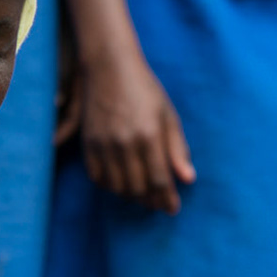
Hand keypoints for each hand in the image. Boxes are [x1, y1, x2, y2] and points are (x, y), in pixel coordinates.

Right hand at [74, 52, 194, 214]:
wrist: (109, 67)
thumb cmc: (145, 90)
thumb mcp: (168, 115)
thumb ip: (178, 148)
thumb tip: (188, 179)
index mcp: (149, 135)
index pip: (160, 180)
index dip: (167, 199)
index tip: (173, 209)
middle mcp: (125, 142)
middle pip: (138, 188)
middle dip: (151, 201)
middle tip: (158, 204)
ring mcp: (104, 143)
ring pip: (118, 186)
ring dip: (131, 196)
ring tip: (142, 196)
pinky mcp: (88, 142)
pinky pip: (97, 177)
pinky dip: (110, 186)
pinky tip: (121, 184)